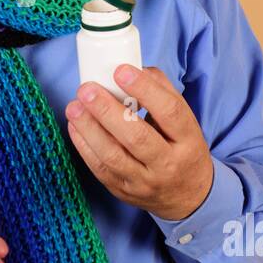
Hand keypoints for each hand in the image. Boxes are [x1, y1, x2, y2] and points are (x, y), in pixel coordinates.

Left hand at [65, 64, 214, 221]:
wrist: (187, 196)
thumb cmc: (181, 148)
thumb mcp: (184, 121)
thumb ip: (162, 91)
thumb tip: (134, 66)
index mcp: (188, 140)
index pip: (170, 112)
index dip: (145, 89)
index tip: (121, 70)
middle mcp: (168, 164)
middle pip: (137, 137)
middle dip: (107, 111)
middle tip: (87, 89)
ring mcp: (145, 182)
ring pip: (113, 156)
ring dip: (89, 129)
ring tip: (74, 107)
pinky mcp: (123, 191)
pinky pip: (100, 169)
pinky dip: (84, 146)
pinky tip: (75, 127)